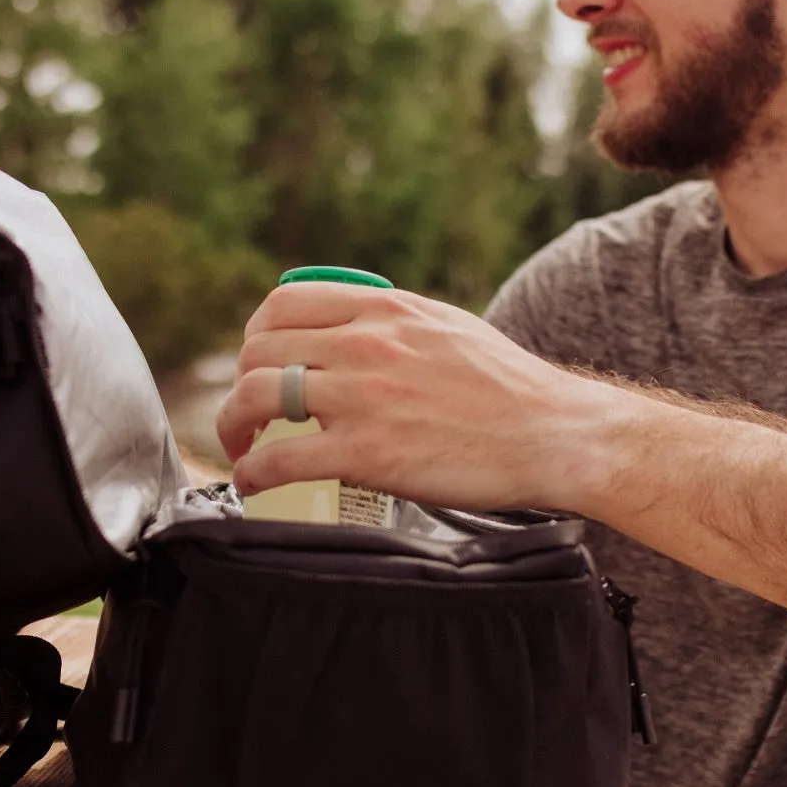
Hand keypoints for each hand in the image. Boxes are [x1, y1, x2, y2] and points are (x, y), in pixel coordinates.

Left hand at [214, 282, 628, 511]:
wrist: (553, 433)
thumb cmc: (510, 389)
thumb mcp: (447, 327)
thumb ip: (394, 323)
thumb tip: (354, 329)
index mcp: (386, 311)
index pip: (283, 303)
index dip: (256, 336)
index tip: (260, 364)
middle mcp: (366, 344)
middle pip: (259, 349)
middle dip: (240, 384)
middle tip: (251, 414)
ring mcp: (364, 398)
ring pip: (257, 395)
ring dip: (233, 425)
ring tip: (244, 446)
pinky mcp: (368, 453)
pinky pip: (281, 458)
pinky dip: (252, 472)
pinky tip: (254, 483)